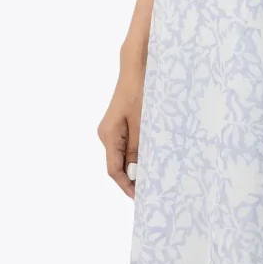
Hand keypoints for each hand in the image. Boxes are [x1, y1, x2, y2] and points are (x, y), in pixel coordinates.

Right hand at [99, 61, 143, 198]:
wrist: (137, 66)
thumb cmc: (140, 91)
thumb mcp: (142, 123)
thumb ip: (138, 149)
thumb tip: (136, 173)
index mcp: (108, 136)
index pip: (114, 170)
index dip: (127, 186)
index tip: (141, 198)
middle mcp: (107, 135)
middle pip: (118, 164)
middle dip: (134, 178)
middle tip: (153, 190)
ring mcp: (113, 129)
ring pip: (124, 155)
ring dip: (138, 166)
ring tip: (155, 176)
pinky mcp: (121, 124)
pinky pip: (128, 145)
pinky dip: (139, 154)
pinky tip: (153, 157)